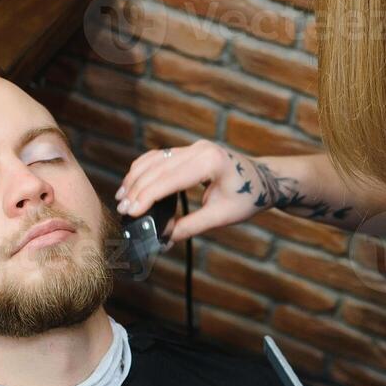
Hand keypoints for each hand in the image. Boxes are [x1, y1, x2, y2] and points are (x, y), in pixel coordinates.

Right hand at [115, 140, 265, 243]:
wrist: (263, 180)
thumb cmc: (248, 198)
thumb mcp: (221, 217)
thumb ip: (190, 227)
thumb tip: (163, 238)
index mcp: (210, 162)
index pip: (170, 179)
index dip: (147, 196)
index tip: (131, 212)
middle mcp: (200, 149)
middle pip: (158, 168)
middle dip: (137, 189)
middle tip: (122, 209)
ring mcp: (194, 147)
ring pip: (155, 159)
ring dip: (136, 178)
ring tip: (122, 198)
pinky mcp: (189, 150)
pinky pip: (160, 157)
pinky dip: (144, 170)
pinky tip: (133, 184)